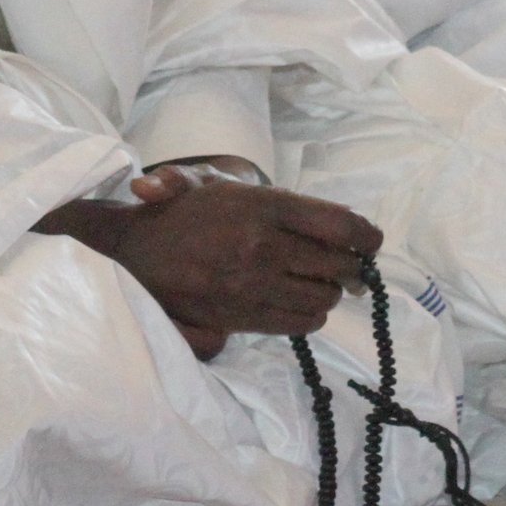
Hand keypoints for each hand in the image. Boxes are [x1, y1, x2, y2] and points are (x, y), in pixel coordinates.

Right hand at [84, 175, 379, 359]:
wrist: (132, 257)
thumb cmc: (177, 214)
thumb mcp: (208, 181)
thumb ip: (248, 182)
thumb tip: (287, 194)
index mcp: (264, 207)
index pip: (340, 224)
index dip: (366, 234)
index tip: (372, 240)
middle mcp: (264, 247)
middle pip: (339, 265)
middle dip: (353, 267)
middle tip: (353, 265)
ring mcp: (255, 287)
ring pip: (322, 298)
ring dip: (331, 292)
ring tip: (326, 283)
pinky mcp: (244, 318)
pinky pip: (298, 324)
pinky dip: (310, 315)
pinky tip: (302, 302)